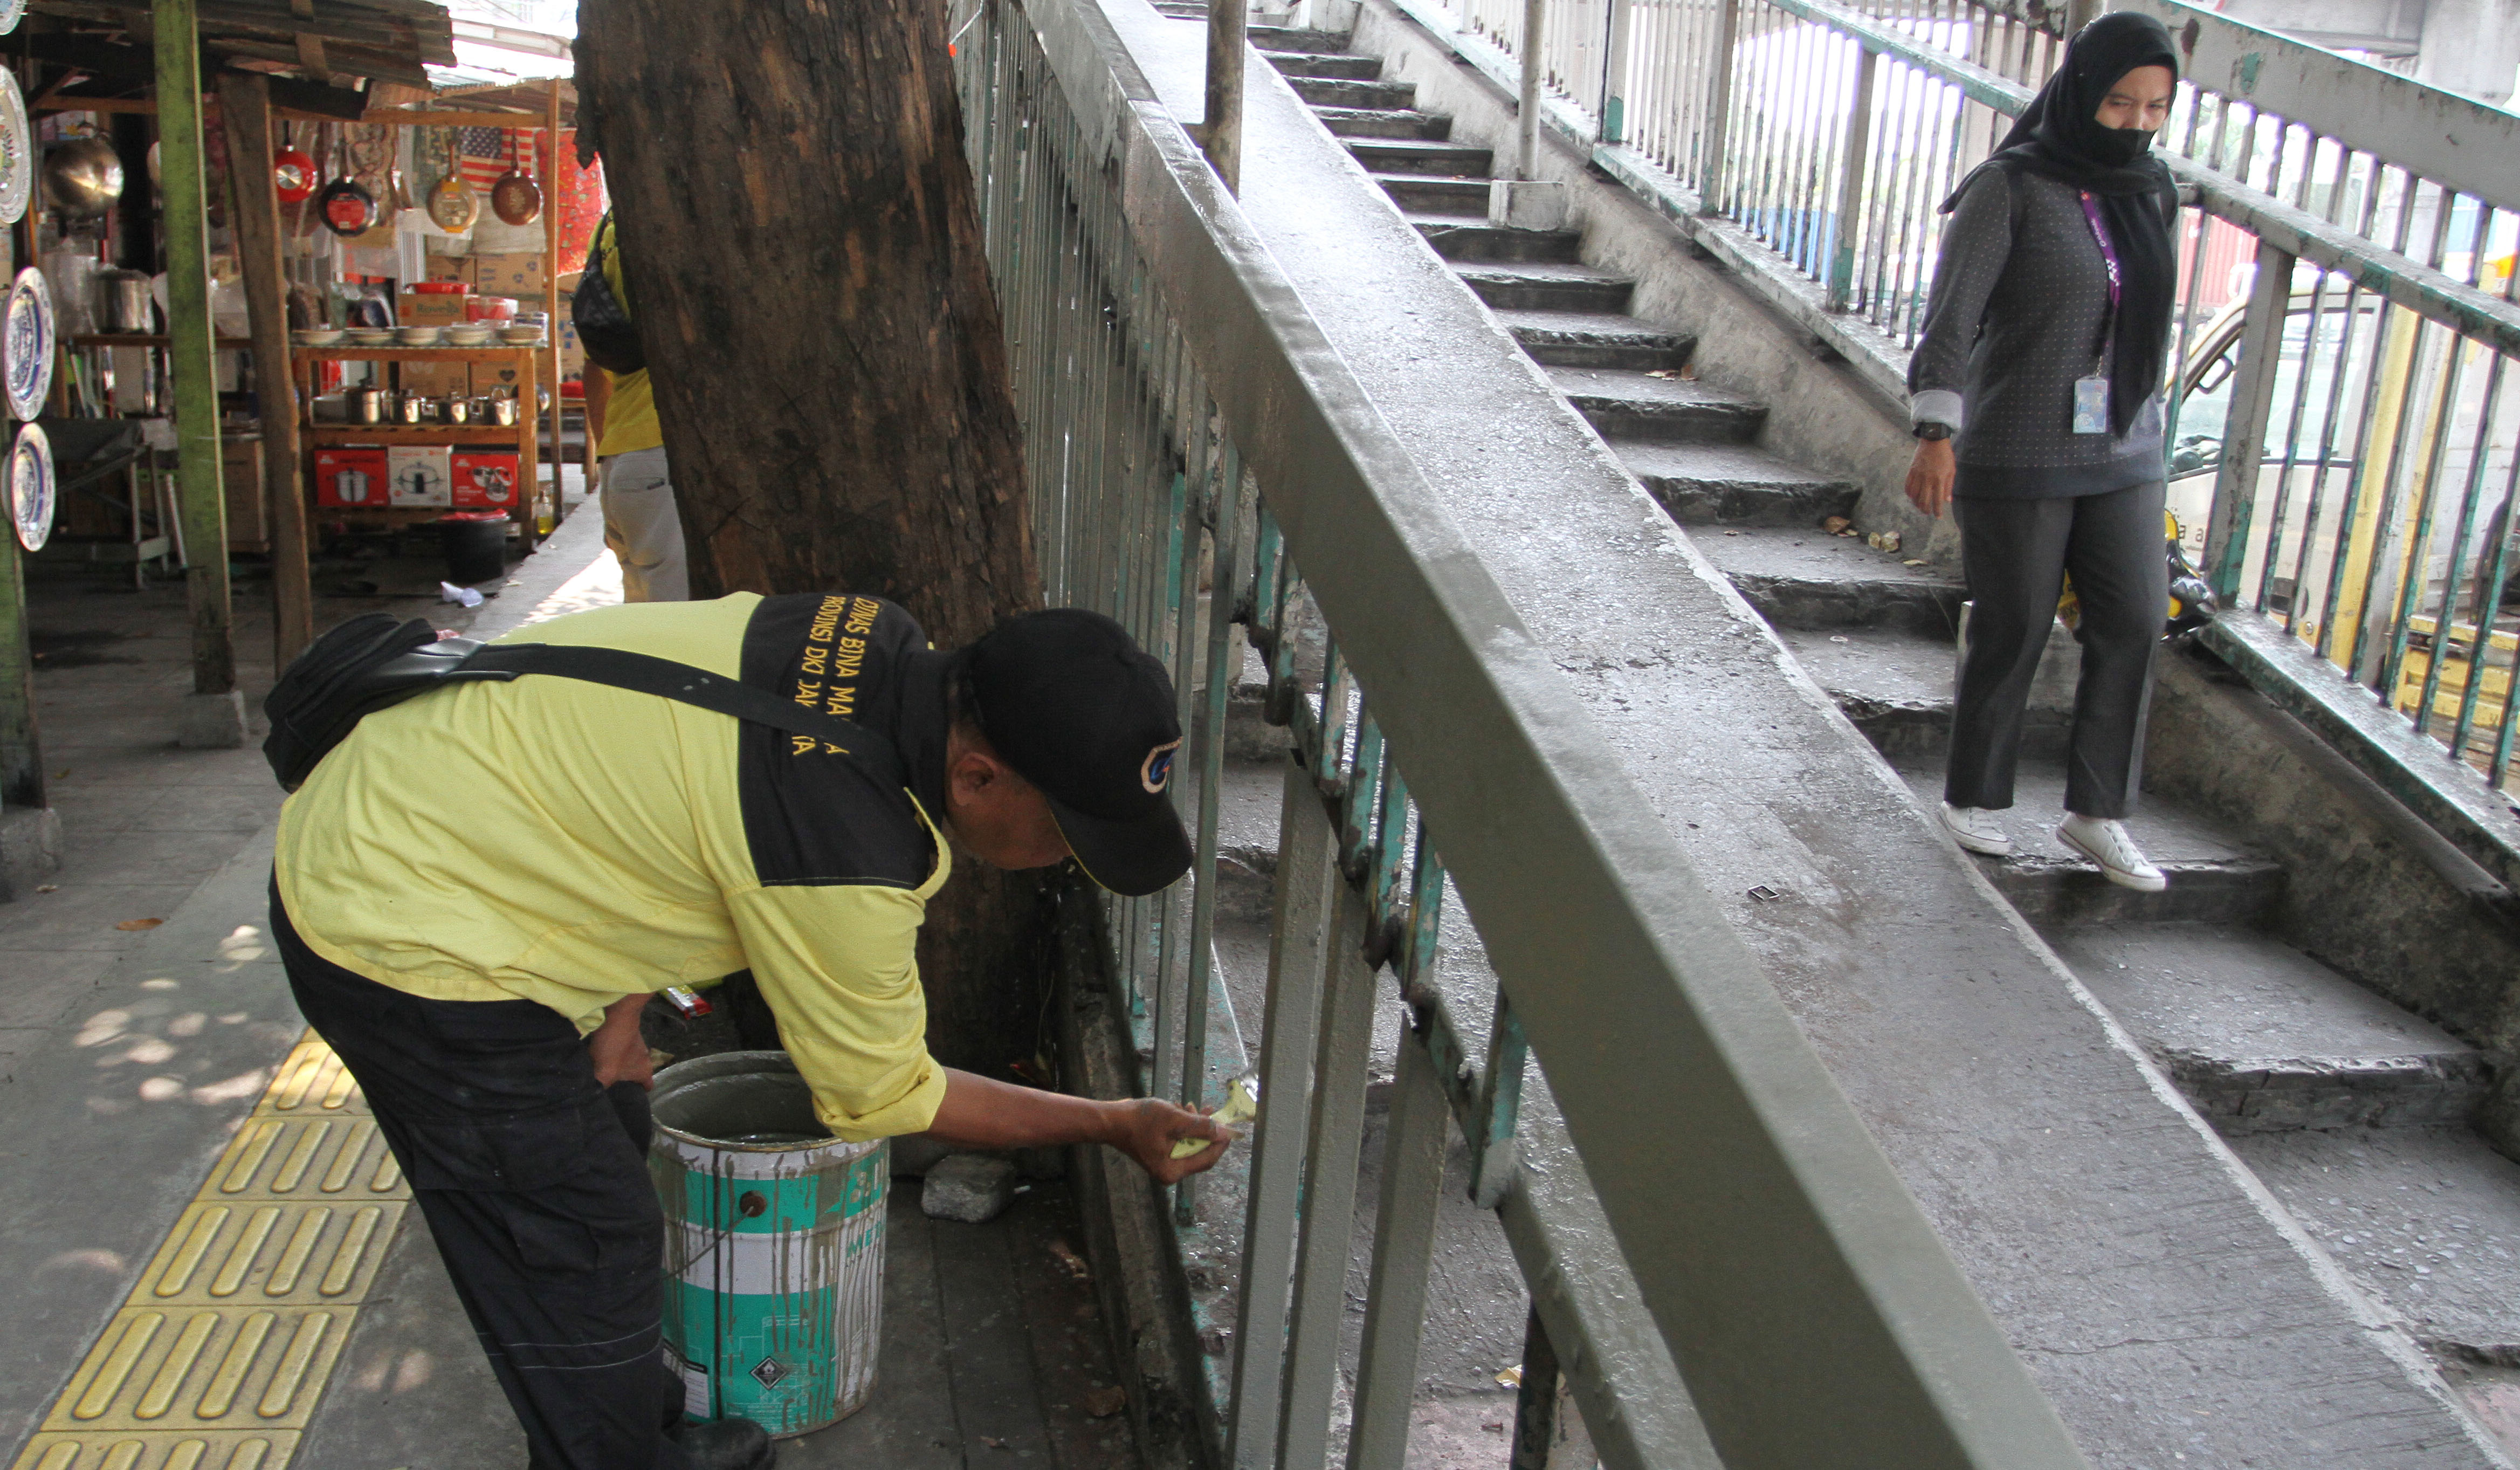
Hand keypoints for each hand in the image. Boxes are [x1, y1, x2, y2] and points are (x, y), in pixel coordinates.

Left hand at [588, 995, 653, 1088]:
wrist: (616, 1014)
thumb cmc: (614, 1046)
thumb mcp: (605, 1073)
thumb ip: (600, 1087)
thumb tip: (593, 1096)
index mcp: (644, 1071)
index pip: (646, 1088)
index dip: (636, 1096)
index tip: (623, 1100)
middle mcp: (644, 1060)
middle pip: (634, 1076)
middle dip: (621, 1081)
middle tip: (606, 1087)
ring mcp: (636, 1046)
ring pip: (625, 1063)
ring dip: (614, 1067)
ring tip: (599, 1072)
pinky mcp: (626, 1037)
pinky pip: (619, 1051)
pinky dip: (610, 1054)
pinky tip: (596, 1056)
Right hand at [1106, 1097, 1232, 1185]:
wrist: (1110, 1120)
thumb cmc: (1139, 1121)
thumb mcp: (1174, 1121)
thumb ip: (1201, 1127)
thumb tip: (1224, 1132)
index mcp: (1173, 1170)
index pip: (1206, 1159)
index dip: (1220, 1143)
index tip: (1231, 1128)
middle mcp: (1169, 1171)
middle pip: (1198, 1151)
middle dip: (1204, 1129)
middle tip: (1208, 1110)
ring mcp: (1163, 1162)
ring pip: (1188, 1143)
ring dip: (1192, 1124)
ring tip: (1189, 1106)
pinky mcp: (1158, 1152)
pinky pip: (1177, 1140)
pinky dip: (1180, 1126)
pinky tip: (1178, 1109)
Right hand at [1905, 438, 1954, 517]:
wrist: (1934, 441)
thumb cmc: (1945, 455)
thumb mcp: (1951, 470)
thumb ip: (1949, 486)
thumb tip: (1948, 500)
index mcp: (1939, 480)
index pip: (1937, 500)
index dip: (1937, 510)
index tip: (1938, 516)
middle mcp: (1927, 479)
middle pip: (1923, 500)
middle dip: (1925, 510)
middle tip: (1927, 512)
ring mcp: (1918, 475)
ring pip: (1914, 495)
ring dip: (1916, 503)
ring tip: (1920, 506)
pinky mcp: (1911, 471)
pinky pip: (1908, 486)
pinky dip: (1909, 494)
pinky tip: (1912, 496)